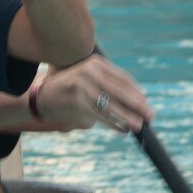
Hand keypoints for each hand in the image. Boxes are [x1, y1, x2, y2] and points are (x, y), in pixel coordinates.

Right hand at [31, 56, 152, 134]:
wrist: (42, 97)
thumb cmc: (70, 88)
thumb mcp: (88, 78)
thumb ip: (107, 83)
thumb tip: (137, 99)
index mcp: (95, 63)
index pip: (123, 78)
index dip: (137, 92)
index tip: (146, 103)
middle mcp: (89, 72)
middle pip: (120, 91)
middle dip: (138, 105)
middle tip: (151, 116)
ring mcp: (82, 87)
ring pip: (111, 106)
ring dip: (128, 117)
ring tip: (139, 126)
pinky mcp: (77, 102)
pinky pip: (100, 116)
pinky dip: (113, 123)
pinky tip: (123, 129)